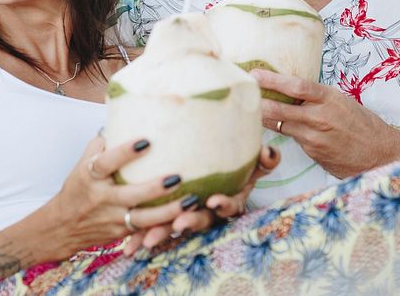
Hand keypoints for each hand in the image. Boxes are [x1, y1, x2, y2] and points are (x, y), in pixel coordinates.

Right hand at [44, 136, 192, 258]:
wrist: (62, 227)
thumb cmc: (78, 188)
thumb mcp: (82, 164)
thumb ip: (101, 144)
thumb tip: (121, 116)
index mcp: (90, 177)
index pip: (106, 163)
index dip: (124, 152)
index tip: (146, 140)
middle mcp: (101, 198)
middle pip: (130, 195)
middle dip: (154, 188)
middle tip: (177, 177)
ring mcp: (112, 218)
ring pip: (143, 218)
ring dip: (169, 211)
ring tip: (192, 200)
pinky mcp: (121, 232)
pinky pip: (146, 230)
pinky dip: (165, 225)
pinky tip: (186, 217)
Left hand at [122, 145, 280, 255]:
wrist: (214, 175)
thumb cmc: (233, 170)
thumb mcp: (250, 165)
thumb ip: (263, 161)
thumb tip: (271, 152)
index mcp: (228, 199)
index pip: (230, 205)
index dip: (223, 204)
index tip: (215, 200)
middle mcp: (208, 212)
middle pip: (201, 220)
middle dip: (189, 223)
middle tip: (179, 223)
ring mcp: (188, 218)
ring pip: (176, 228)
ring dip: (163, 234)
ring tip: (147, 240)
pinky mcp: (168, 220)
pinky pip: (155, 229)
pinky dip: (141, 238)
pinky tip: (128, 247)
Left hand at [251, 69, 399, 178]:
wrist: (380, 153)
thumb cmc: (361, 123)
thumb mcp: (341, 101)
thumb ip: (317, 97)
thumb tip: (289, 88)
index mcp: (330, 98)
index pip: (297, 86)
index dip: (273, 79)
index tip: (255, 73)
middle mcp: (321, 117)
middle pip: (280, 109)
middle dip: (258, 101)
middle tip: (241, 93)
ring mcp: (315, 138)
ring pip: (281, 125)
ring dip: (265, 117)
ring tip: (249, 108)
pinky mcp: (312, 153)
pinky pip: (292, 138)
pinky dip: (282, 131)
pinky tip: (273, 126)